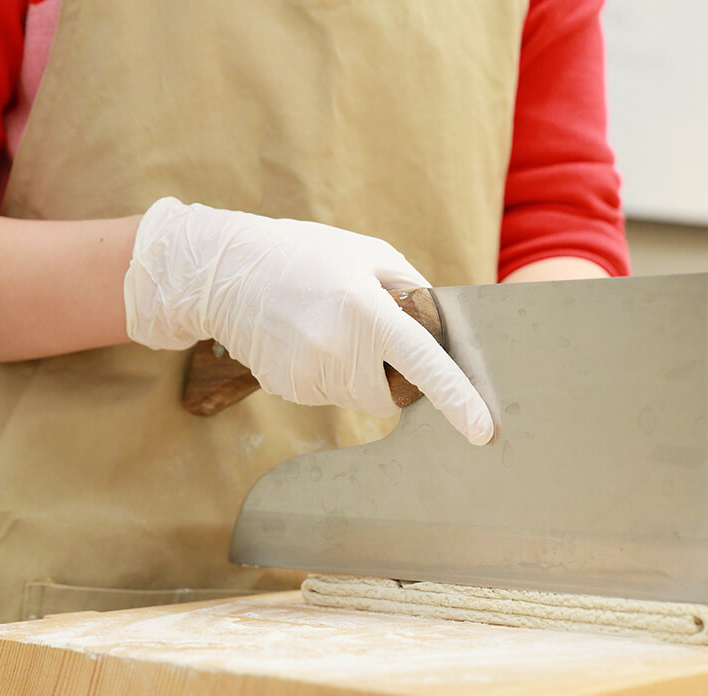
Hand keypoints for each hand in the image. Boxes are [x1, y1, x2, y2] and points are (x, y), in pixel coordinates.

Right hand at [124, 197, 493, 444]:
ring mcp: (309, 375)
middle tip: (370, 338)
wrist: (225, 273)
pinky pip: (327, 394)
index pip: (423, 364)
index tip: (482, 431)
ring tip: (327, 327)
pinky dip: (327, 373)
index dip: (456, 399)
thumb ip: (411, 289)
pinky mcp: (288, 389)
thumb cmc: (304, 255)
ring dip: (356, 373)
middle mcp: (338, 350)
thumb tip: (440, 327)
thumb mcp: (366, 252)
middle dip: (392, 379)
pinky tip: (305, 339)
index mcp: (366, 311)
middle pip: (390, 397)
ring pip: (357, 397)